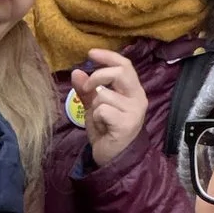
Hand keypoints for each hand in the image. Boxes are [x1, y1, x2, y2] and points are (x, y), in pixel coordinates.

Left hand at [72, 50, 148, 168]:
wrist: (113, 158)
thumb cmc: (107, 131)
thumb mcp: (94, 107)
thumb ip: (86, 90)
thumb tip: (76, 72)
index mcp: (133, 91)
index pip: (125, 65)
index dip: (108, 56)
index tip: (91, 53)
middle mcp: (138, 98)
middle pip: (120, 72)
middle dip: (97, 76)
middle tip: (87, 87)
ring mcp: (134, 111)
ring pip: (105, 95)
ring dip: (95, 106)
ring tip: (100, 119)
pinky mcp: (127, 124)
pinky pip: (102, 110)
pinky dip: (96, 118)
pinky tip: (103, 128)